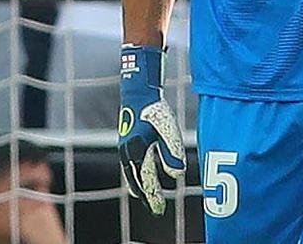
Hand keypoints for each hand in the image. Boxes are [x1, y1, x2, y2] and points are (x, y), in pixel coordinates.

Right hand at [118, 44, 187, 214]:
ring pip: (131, 174)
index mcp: (138, 152)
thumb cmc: (155, 110)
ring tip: (144, 196)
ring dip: (139, 187)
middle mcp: (128, 153)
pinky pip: (129, 166)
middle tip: (155, 209)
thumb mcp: (168, 130)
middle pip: (137, 182)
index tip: (160, 210)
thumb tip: (178, 176)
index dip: (154, 197)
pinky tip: (138, 176)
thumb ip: (173, 153)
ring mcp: (124, 148)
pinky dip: (134, 175)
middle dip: (146, 196)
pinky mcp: (125, 142)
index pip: (147, 182)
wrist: (137, 92)